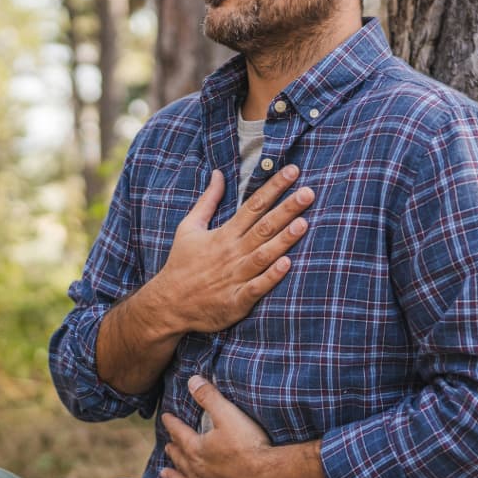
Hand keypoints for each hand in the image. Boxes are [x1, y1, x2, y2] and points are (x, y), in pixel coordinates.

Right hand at [146, 165, 314, 334]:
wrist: (168, 305)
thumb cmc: (181, 264)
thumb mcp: (189, 227)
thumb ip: (207, 201)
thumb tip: (218, 174)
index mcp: (224, 234)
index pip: (253, 205)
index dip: (274, 188)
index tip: (292, 172)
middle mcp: (232, 252)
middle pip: (264, 226)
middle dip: (287, 209)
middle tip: (309, 193)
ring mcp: (235, 276)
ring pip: (264, 254)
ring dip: (284, 240)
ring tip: (304, 223)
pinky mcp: (236, 300)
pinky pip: (257, 287)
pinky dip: (271, 277)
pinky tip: (287, 264)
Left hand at [159, 376, 276, 477]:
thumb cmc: (249, 446)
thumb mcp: (228, 415)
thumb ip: (209, 397)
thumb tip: (192, 381)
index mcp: (196, 448)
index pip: (179, 432)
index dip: (172, 423)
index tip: (166, 417)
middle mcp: (196, 469)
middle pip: (180, 456)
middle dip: (173, 448)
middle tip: (167, 444)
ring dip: (173, 473)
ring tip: (165, 472)